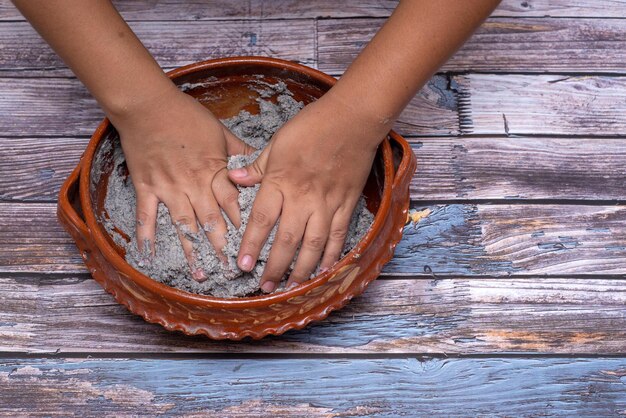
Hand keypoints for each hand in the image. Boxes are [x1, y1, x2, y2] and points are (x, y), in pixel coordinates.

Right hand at [114, 86, 252, 280]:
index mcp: (213, 171)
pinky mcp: (146, 188)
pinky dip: (148, 237)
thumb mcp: (220, 131)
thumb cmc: (187, 116)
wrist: (148, 105)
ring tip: (200, 275)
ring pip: (183, 226)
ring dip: (192, 251)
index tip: (253, 246)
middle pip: (211, 222)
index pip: (232, 204)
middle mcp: (192, 184)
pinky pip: (147, 216)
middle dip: (222, 248)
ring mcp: (168, 188)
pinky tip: (150, 257)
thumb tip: (260, 165)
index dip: (243, 226)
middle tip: (231, 272)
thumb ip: (240, 152)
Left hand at [228, 92, 389, 291]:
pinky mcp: (346, 205)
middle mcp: (303, 198)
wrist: (353, 120)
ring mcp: (327, 204)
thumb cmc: (313, 126)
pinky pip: (337, 236)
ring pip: (313, 245)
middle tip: (265, 287)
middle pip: (286, 240)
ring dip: (301, 270)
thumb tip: (233, 178)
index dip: (251, 245)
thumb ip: (257, 166)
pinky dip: (331, 256)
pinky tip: (324, 271)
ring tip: (292, 288)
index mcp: (281, 181)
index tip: (243, 265)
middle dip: (274, 267)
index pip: (261, 219)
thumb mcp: (278, 142)